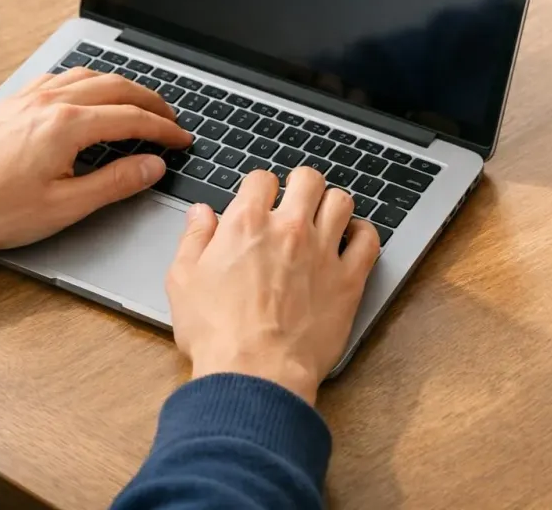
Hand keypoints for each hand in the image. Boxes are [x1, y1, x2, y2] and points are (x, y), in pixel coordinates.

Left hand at [0, 69, 192, 264]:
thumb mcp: (66, 206)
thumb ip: (115, 183)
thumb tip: (152, 166)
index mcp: (68, 126)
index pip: (132, 118)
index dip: (164, 129)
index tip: (182, 140)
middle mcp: (50, 102)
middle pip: (116, 87)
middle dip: (150, 101)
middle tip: (171, 119)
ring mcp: (29, 98)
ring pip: (88, 76)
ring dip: (120, 86)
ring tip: (139, 103)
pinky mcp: (13, 103)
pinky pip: (60, 78)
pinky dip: (87, 81)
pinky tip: (88, 94)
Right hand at [166, 167, 380, 404]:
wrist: (255, 374)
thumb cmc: (217, 333)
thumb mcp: (183, 280)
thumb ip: (194, 239)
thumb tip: (200, 213)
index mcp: (247, 223)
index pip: (261, 178)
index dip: (259, 187)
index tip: (259, 200)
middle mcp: (289, 229)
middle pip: (308, 179)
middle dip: (301, 184)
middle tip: (296, 199)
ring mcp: (323, 252)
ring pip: (341, 201)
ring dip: (332, 204)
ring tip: (325, 217)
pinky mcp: (348, 280)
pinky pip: (368, 240)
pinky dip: (363, 234)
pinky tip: (352, 240)